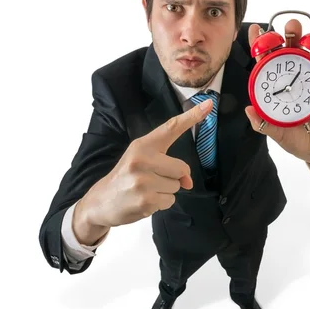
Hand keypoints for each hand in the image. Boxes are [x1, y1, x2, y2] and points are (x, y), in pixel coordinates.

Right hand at [73, 98, 212, 242]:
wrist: (101, 201)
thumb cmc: (126, 177)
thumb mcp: (142, 162)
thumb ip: (168, 165)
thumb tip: (188, 182)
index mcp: (142, 145)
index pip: (171, 128)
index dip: (192, 116)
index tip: (208, 105)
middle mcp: (142, 159)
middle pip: (182, 168)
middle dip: (173, 177)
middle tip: (152, 180)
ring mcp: (142, 180)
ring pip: (176, 186)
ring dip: (166, 191)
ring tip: (146, 190)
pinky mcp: (145, 200)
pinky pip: (170, 201)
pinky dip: (161, 203)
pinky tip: (144, 200)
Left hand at [245, 20, 309, 175]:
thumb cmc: (293, 136)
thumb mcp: (275, 131)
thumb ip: (262, 123)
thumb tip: (249, 110)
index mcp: (281, 84)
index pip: (271, 60)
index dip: (264, 44)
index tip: (257, 30)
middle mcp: (299, 80)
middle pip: (298, 53)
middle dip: (296, 37)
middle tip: (293, 27)